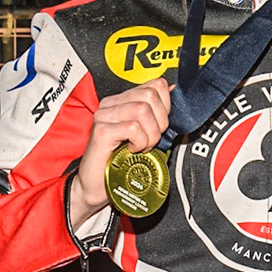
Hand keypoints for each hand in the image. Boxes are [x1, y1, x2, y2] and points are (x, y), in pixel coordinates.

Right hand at [71, 80, 172, 226]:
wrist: (96, 185)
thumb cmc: (119, 162)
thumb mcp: (143, 134)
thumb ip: (155, 114)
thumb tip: (174, 91)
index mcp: (121, 101)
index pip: (155, 85)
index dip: (166, 106)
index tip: (160, 126)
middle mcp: (110, 104)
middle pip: (150, 96)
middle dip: (160, 121)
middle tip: (151, 140)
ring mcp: (104, 116)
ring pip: (142, 110)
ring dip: (150, 134)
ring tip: (142, 147)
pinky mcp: (101, 132)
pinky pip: (133, 128)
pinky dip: (140, 142)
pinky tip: (132, 150)